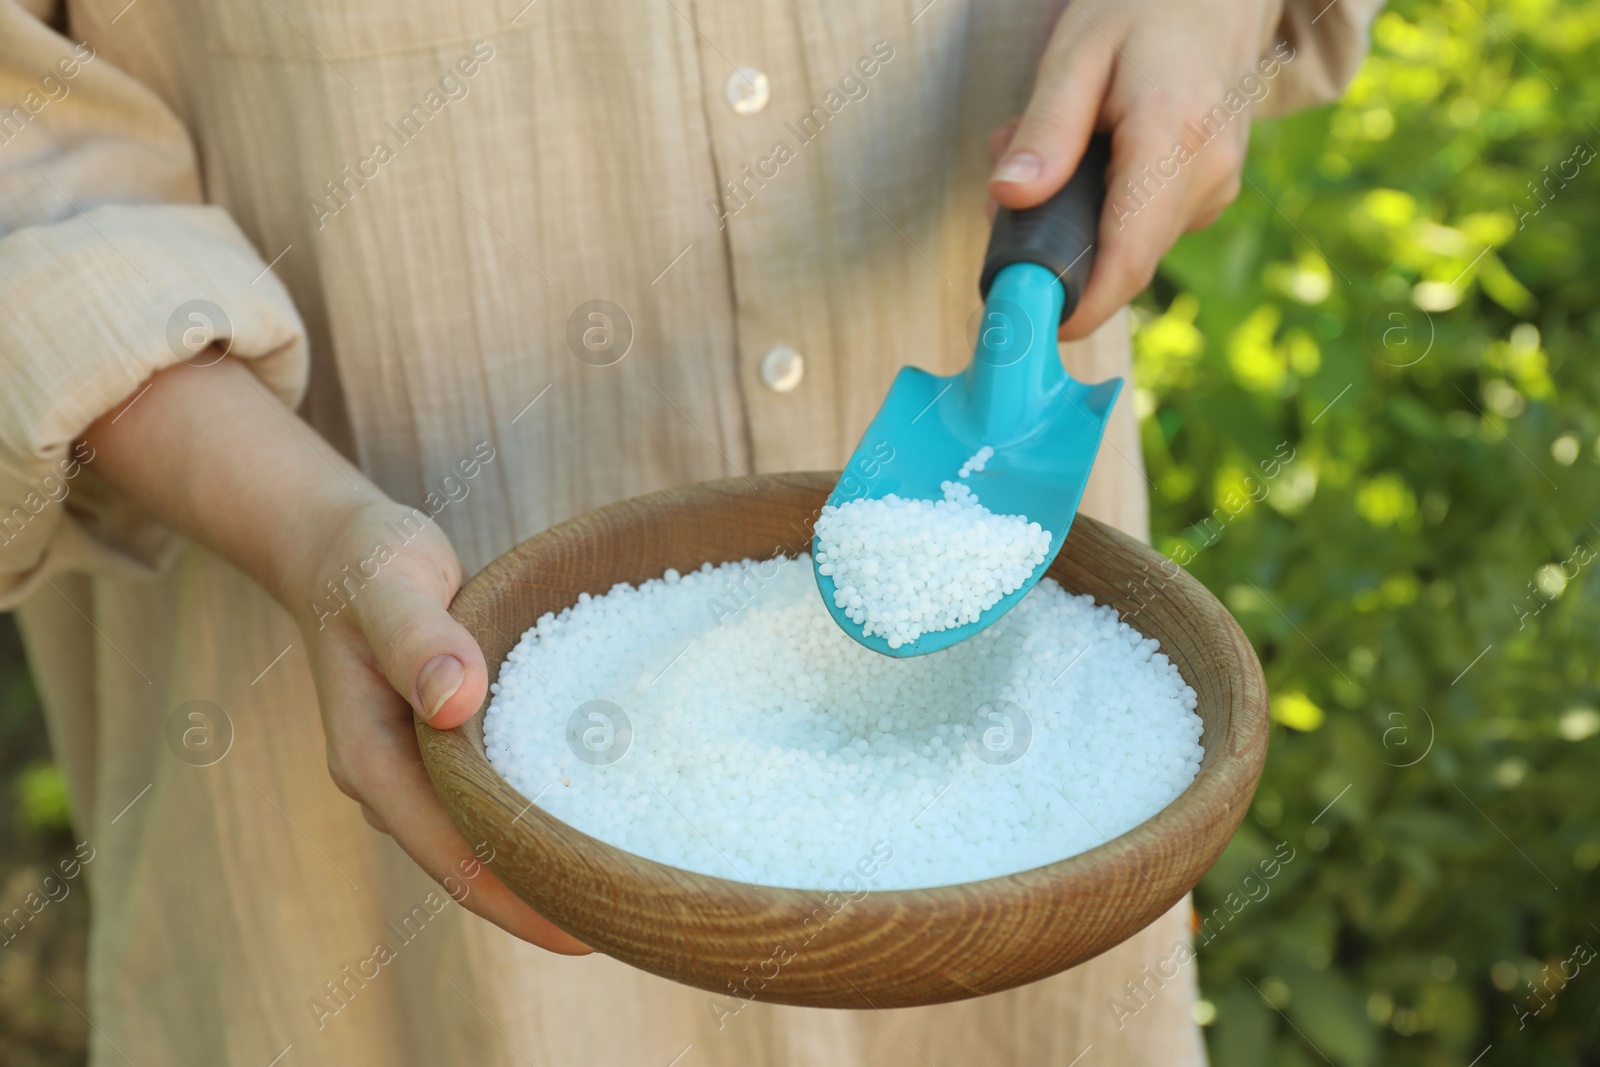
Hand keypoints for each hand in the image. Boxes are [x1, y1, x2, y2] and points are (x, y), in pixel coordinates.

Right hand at [295, 498, 590, 953]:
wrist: (339, 550)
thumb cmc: (368, 561)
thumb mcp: (391, 584)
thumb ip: (417, 637)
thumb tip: (454, 702)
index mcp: (371, 760)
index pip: (449, 854)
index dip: (516, 898)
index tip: (586, 929)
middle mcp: (391, 782)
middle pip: (470, 865)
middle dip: (543, 901)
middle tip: (633, 923)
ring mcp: (415, 772)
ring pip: (483, 839)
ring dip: (543, 867)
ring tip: (626, 889)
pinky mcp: (442, 751)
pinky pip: (493, 800)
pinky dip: (539, 818)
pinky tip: (599, 821)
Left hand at [988, 0, 1287, 338]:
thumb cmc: (1146, 8)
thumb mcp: (1077, 54)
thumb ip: (1044, 130)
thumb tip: (1008, 198)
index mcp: (1173, 139)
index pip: (1126, 260)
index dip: (1077, 307)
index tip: (1029, 324)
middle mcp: (1207, 174)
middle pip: (1122, 261)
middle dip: (1057, 249)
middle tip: (1006, 191)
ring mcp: (1218, 186)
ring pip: (1130, 245)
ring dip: (1076, 221)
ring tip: (1049, 150)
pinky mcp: (1213, 191)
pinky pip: (1146, 224)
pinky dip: (1104, 206)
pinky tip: (1088, 155)